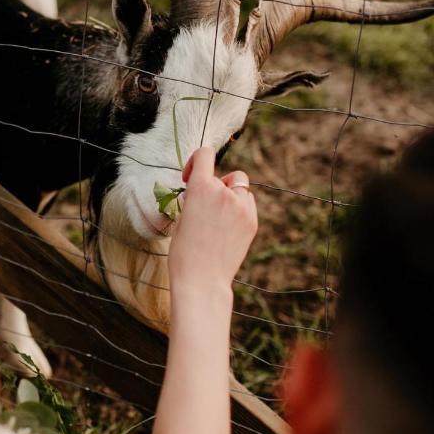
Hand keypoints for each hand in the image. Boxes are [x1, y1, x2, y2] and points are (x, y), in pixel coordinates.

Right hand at [169, 147, 257, 297]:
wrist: (202, 279)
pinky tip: (227, 228)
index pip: (205, 154)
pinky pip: (248, 204)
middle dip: (215, 185)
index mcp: (200, 187)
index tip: (191, 177)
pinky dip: (239, 209)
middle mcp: (224, 192)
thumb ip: (193, 198)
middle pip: (225, 175)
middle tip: (203, 206)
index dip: (196, 162)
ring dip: (230, 194)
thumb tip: (199, 191)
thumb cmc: (183, 252)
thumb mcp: (181, 218)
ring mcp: (242, 207)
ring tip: (218, 217)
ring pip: (240, 187)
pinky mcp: (252, 221)